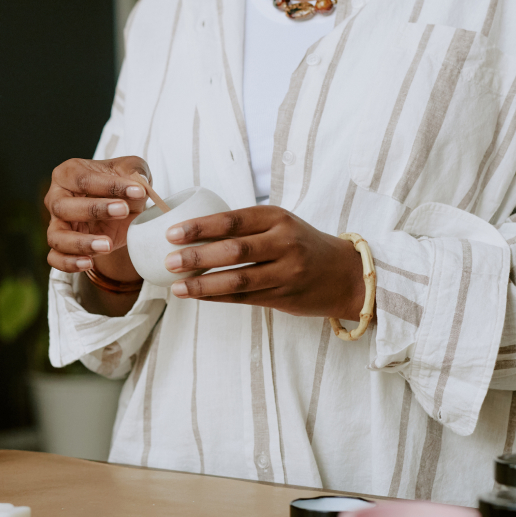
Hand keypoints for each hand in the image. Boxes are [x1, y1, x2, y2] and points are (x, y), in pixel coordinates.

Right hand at [44, 156, 149, 277]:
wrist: (123, 209)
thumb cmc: (120, 185)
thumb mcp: (130, 170)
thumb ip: (133, 171)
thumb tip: (139, 184)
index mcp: (68, 173)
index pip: (83, 179)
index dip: (111, 185)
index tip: (139, 191)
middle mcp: (56, 198)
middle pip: (63, 207)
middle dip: (94, 210)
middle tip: (123, 210)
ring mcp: (56, 224)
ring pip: (56, 236)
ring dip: (81, 242)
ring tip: (108, 245)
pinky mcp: (61, 246)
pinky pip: (55, 258)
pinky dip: (69, 263)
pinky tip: (89, 263)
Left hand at [164, 206, 365, 319]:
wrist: (345, 274)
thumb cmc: (302, 244)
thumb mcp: (280, 225)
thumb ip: (246, 227)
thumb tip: (193, 231)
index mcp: (278, 218)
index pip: (233, 220)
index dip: (200, 227)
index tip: (172, 233)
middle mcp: (284, 243)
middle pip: (234, 250)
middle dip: (198, 256)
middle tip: (169, 260)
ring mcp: (286, 272)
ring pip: (238, 280)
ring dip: (204, 284)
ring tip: (177, 286)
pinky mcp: (285, 297)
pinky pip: (245, 298)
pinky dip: (218, 297)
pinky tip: (197, 296)